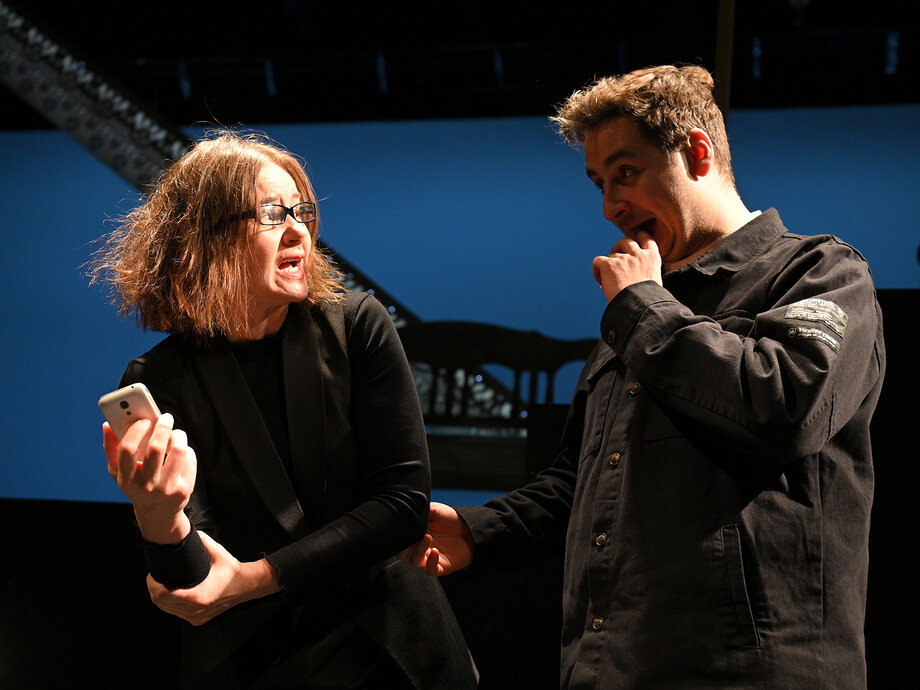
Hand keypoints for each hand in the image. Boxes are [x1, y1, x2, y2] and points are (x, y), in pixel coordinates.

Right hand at [103, 414, 195, 543]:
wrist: (158, 513)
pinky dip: (186, 450)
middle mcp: (146, 485)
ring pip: (178, 450)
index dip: (136, 430)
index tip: (144, 420)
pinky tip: (180, 452)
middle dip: (162, 426)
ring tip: (176, 433)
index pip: (127, 449)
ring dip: (178, 435)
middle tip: (166, 417)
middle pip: (156, 447)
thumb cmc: (136, 484)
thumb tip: (107, 425)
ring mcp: (166, 488)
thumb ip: (111, 448)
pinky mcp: (184, 489)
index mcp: (126, 479)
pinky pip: (189, 459)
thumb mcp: (119, 472)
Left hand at [147, 532, 279, 625]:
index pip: (162, 595)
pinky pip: (176, 613)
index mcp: (197, 595)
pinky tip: (174, 594)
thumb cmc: (231, 570)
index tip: (153, 574)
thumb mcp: (217, 551)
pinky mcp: (197, 619)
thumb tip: (187, 531)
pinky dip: (171, 605)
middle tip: (156, 577)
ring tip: (163, 584)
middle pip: (161, 604)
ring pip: (167, 610)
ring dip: (162, 598)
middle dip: (154, 589)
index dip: (152, 584)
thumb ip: (201, 541)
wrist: (246, 585)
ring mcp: (196, 616)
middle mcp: (195, 610)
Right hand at [398, 502, 473, 576]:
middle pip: (403, 554)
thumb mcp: (434, 510)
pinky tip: (435, 551)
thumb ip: (420, 511)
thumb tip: (408, 512)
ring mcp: (430, 558)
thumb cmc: (451, 519)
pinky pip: (431, 570)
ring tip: (428, 538)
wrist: (470, 527)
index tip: (406, 529)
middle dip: (404, 547)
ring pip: (415, 561)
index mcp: (416, 535)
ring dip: (418, 551)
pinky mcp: (441, 566)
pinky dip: (430, 562)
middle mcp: (421, 547)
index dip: (400, 537)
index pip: (401, 540)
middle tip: (414, 536)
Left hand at [592, 231, 662, 301]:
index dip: (639, 236)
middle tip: (616, 262)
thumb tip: (636, 277)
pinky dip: (597, 270)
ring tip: (610, 282)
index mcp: (652, 258)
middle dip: (619, 247)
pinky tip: (601, 282)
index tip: (635, 240)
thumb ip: (647, 272)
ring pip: (611, 255)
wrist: (639, 306)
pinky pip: (598, 261)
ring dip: (609, 266)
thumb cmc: (648, 301)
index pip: (646, 238)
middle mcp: (638, 254)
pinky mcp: (609, 264)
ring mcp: (623, 258)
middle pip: (626, 241)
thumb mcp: (655, 282)